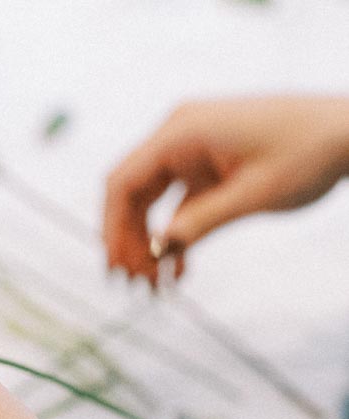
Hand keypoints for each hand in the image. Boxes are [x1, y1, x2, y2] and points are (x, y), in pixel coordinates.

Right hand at [104, 95, 348, 281]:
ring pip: (152, 200)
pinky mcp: (208, 162)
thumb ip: (200, 223)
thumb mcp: (253, 195)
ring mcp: (193, 148)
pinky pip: (179, 201)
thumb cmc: (307, 151)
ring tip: (155, 286)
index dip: (111, 227)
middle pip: (133, 192)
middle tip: (135, 287)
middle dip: (129, 241)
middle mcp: (179, 134)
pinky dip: (177, 232)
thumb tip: (154, 253)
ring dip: (150, 241)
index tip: (114, 268)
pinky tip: (179, 270)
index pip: (123, 180)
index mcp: (181, 131)